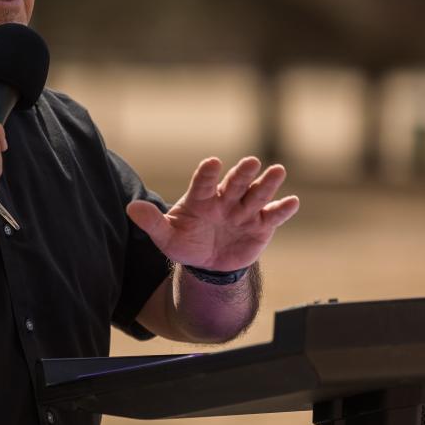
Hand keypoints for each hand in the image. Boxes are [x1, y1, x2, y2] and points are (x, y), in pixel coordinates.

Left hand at [127, 157, 298, 271]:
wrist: (208, 263)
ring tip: (277, 170)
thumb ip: (151, 221)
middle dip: (242, 173)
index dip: (207, 173)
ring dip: (266, 183)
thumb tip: (131, 208)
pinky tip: (292, 202)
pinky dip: (282, 209)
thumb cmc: (185, 242)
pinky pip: (273, 216)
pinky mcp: (261, 225)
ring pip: (256, 194)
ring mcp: (244, 211)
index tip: (212, 163)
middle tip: (250, 162)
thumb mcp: (166, 236)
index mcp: (200, 198)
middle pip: (234, 184)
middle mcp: (224, 200)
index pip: (202, 183)